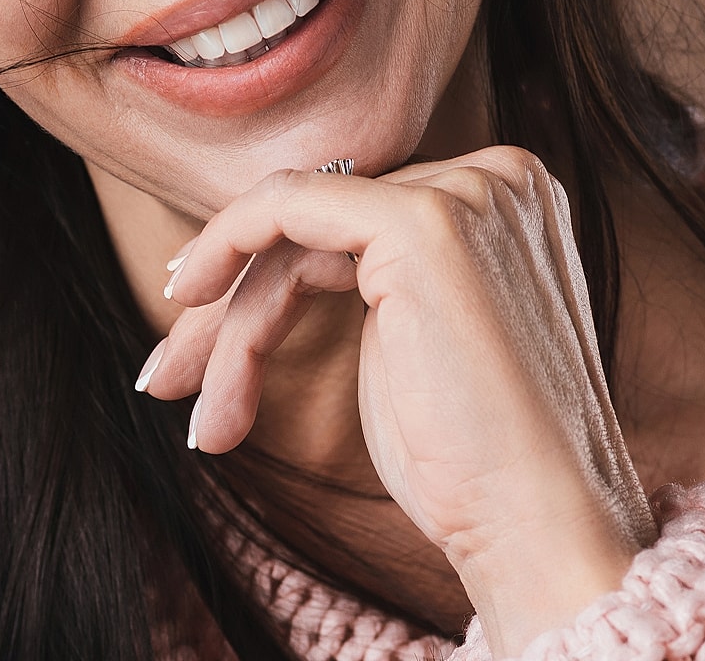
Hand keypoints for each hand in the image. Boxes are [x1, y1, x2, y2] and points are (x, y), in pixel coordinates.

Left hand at [141, 147, 654, 653]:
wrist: (536, 526)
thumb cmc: (475, 462)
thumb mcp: (412, 344)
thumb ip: (365, 279)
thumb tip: (259, 259)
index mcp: (508, 198)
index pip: (354, 220)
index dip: (265, 275)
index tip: (200, 336)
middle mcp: (499, 178)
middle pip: (320, 225)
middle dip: (232, 306)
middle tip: (168, 378)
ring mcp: (467, 193)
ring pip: (292, 231)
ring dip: (229, 328)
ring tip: (200, 415)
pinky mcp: (422, 224)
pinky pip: (284, 206)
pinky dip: (223, 245)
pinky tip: (187, 307)